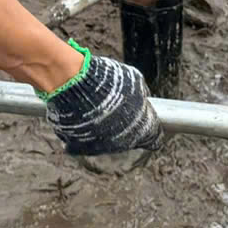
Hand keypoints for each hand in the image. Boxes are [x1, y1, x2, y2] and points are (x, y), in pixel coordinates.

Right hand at [42, 45, 162, 156]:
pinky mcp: (79, 146)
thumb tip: (143, 97)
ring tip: (97, 108)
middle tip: (118, 109)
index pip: (154, 139)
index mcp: (143, 130)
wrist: (73, 82)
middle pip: (130, 140)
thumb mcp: (135, 79)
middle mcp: (124, 144)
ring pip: (107, 142)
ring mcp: (101, 147)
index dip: (151, 128)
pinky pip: (85, 141)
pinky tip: (82, 114)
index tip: (146, 121)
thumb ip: (142, 93)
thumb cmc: (106, 80)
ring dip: (106, 129)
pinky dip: (85, 131)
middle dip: (127, 126)